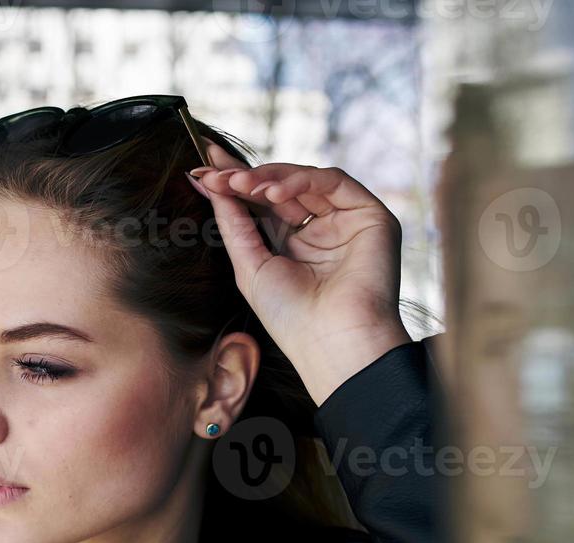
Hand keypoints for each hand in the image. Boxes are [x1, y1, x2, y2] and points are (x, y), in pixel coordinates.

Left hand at [189, 142, 410, 404]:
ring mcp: (346, 221)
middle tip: (214, 174)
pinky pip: (333, 182)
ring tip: (240, 184)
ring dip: (269, 178)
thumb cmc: (291, 318)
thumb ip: (233, 222)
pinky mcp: (370, 216)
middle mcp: (321, 229)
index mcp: (294, 244)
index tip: (202, 169)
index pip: (263, 204)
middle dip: (245, 177)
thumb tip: (209, 182)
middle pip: (281, 187)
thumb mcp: (250, 265)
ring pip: (305, 180)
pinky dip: (301, 181)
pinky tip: (272, 193)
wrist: (332, 343)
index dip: (234, 184)